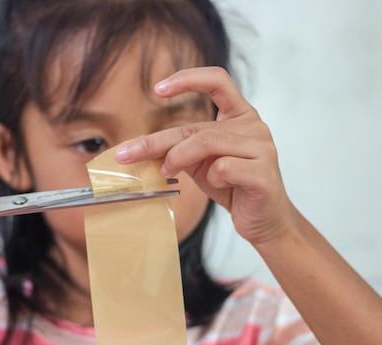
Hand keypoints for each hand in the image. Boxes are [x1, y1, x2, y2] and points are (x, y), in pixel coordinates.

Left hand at [115, 67, 296, 245]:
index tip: (158, 89)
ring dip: (178, 158)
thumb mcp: (199, 163)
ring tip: (167, 171)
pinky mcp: (263, 173)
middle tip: (127, 155)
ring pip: (207, 142)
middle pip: (195, 126)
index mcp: (240, 116)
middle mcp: (254, 126)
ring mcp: (262, 148)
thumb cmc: (232, 186)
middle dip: (155, 141)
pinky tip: (218, 185)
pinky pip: (224, 167)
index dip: (188, 79)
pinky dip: (212, 178)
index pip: (218, 81)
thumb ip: (177, 149)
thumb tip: (137, 148)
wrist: (263, 220)